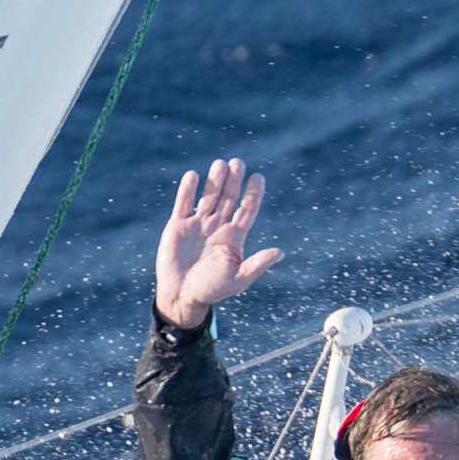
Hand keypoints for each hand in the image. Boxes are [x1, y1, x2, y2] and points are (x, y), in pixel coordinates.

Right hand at [154, 157, 282, 327]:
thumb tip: (280, 253)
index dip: (253, 194)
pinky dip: (188, 190)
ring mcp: (198, 224)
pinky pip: (183, 203)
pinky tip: (194, 176)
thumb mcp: (239, 279)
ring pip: (208, 197)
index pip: (246, 210)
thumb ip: (258, 264)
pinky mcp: (178, 225)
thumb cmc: (212, 290)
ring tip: (221, 165)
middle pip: (228, 198)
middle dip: (233, 181)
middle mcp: (217, 227)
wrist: (182, 296)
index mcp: (234, 238)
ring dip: (215, 181)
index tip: (258, 177)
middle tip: (238, 163)